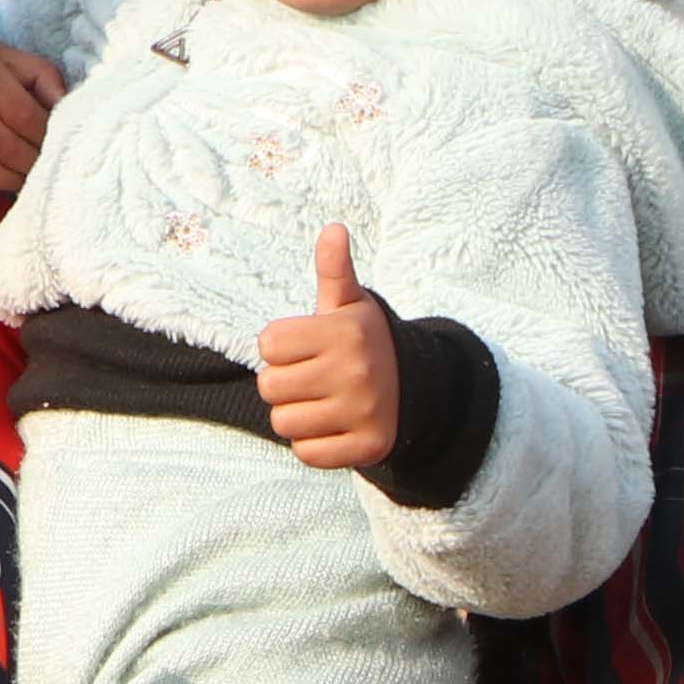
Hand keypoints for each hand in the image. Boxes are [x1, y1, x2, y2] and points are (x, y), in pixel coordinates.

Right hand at [0, 18, 63, 202]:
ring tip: (21, 182)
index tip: (57, 148)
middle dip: (29, 165)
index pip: (23, 115)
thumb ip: (41, 76)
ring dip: (5, 182)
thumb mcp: (4, 51)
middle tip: (43, 171)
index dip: (45, 139)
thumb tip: (69, 109)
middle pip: (2, 145)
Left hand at [256, 230, 403, 469]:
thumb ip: (334, 269)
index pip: (268, 344)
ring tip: (322, 402)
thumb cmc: (363, 342)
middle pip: (269, 387)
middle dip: (285, 383)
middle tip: (314, 378)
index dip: (281, 347)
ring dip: (296, 415)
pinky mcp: (367, 447)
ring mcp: (364, 413)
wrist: (415, 388)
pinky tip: (333, 426)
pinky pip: (306, 453)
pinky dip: (313, 444)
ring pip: (284, 423)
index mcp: (346, 333)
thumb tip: (333, 229)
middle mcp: (356, 372)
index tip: (307, 348)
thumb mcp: (350, 304)